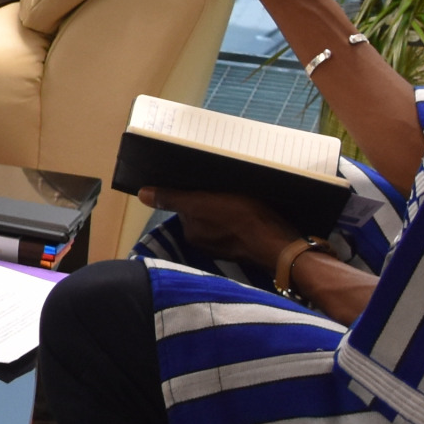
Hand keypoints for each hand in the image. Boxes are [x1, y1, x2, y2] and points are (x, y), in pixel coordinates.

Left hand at [136, 186, 301, 271]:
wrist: (280, 244)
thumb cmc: (242, 219)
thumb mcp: (204, 203)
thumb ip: (173, 198)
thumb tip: (142, 194)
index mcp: (192, 231)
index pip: (185, 204)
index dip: (193, 189)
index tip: (204, 179)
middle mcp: (204, 241)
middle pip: (201, 211)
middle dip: (208, 198)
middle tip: (224, 184)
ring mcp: (224, 244)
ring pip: (218, 218)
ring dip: (224, 206)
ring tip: (239, 194)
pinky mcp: (243, 244)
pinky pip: (234, 225)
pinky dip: (238, 217)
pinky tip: (249, 209)